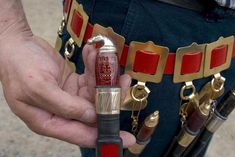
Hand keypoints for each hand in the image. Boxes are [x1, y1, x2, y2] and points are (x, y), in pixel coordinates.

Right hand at [0, 35, 134, 146]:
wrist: (16, 45)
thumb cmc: (19, 67)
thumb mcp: (38, 88)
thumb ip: (65, 106)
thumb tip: (91, 116)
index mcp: (49, 121)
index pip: (81, 134)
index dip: (104, 136)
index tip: (126, 139)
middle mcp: (61, 112)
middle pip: (93, 112)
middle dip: (110, 96)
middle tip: (122, 81)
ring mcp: (69, 97)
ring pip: (95, 93)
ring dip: (103, 76)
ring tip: (106, 59)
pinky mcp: (73, 84)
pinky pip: (90, 79)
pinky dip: (94, 67)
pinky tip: (93, 55)